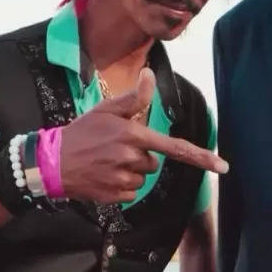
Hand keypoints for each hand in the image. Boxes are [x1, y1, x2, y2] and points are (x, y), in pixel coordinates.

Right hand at [60, 68, 228, 203]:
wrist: (49, 163)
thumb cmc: (81, 133)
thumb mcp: (107, 110)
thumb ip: (135, 98)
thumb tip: (150, 75)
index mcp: (134, 135)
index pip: (175, 147)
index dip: (202, 157)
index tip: (223, 166)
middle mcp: (131, 158)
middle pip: (153, 162)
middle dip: (140, 157)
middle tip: (114, 150)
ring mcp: (122, 178)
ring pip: (142, 177)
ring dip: (130, 172)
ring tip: (106, 163)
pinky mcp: (115, 195)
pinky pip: (131, 192)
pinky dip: (122, 187)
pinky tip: (103, 177)